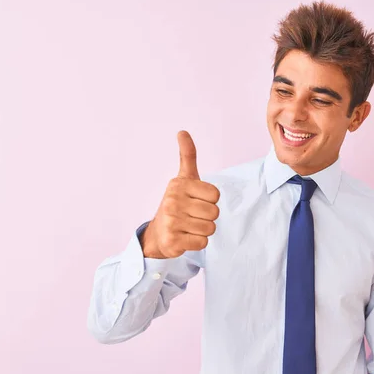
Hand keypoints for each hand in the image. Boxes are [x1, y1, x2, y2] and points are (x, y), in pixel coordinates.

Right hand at [141, 130, 219, 258]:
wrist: (158, 233)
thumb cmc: (177, 204)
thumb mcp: (184, 178)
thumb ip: (187, 155)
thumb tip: (182, 131)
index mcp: (179, 184)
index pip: (215, 195)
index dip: (210, 201)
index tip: (196, 201)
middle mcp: (173, 201)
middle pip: (214, 213)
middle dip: (207, 217)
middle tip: (192, 216)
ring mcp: (171, 221)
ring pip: (210, 229)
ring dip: (203, 230)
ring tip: (188, 226)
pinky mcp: (172, 241)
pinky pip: (202, 242)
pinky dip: (197, 243)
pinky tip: (185, 237)